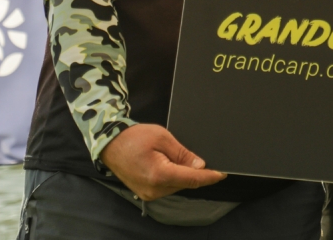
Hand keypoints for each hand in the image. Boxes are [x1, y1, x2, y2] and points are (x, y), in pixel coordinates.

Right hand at [99, 124, 226, 200]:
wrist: (110, 145)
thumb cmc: (134, 137)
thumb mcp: (162, 137)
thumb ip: (183, 154)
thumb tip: (200, 166)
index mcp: (159, 175)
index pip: (191, 179)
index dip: (209, 177)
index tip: (222, 173)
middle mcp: (154, 189)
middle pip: (185, 183)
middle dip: (196, 173)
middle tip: (203, 158)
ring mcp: (149, 194)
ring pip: (177, 186)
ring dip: (184, 175)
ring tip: (180, 157)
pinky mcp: (146, 194)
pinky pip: (167, 187)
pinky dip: (174, 177)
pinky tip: (173, 165)